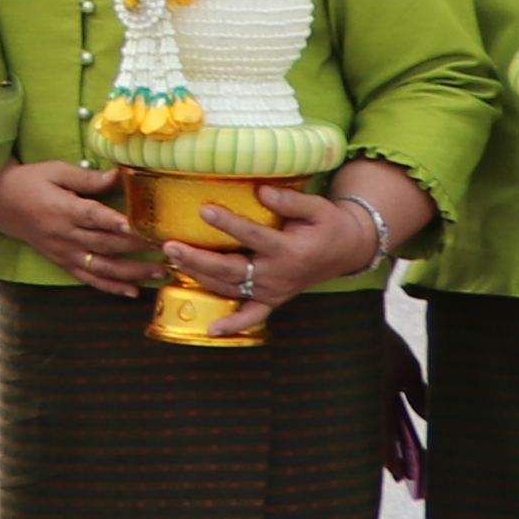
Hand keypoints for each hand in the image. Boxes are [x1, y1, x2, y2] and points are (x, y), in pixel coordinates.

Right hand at [0, 159, 160, 301]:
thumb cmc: (28, 182)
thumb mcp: (54, 170)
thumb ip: (87, 178)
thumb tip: (119, 176)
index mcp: (62, 209)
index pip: (94, 217)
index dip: (116, 222)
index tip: (140, 226)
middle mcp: (64, 235)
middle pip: (106, 244)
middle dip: (138, 247)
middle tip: (168, 248)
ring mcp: (63, 252)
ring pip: (102, 266)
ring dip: (133, 272)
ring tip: (161, 272)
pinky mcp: (62, 261)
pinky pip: (88, 278)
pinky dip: (110, 287)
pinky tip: (133, 291)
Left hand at [167, 176, 386, 340]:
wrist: (347, 250)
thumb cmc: (329, 224)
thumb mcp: (317, 207)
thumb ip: (290, 200)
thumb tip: (261, 190)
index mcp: (290, 250)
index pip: (253, 237)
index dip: (229, 224)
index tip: (204, 210)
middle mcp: (279, 275)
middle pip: (232, 269)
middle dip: (199, 258)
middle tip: (170, 245)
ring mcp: (275, 291)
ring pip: (231, 288)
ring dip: (200, 277)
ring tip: (173, 260)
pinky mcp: (273, 300)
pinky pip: (252, 316)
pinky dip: (233, 324)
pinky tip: (212, 329)